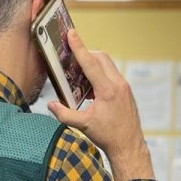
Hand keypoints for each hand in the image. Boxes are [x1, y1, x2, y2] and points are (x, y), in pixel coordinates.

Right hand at [47, 29, 153, 180]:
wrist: (129, 146)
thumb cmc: (108, 137)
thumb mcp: (83, 126)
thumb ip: (64, 114)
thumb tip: (50, 105)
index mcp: (107, 91)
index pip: (91, 63)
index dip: (79, 47)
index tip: (72, 34)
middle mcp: (118, 85)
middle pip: (101, 58)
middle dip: (86, 54)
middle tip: (72, 59)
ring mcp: (124, 87)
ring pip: (107, 65)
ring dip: (93, 66)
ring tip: (80, 77)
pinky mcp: (126, 91)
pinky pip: (112, 75)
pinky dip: (100, 75)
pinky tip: (91, 89)